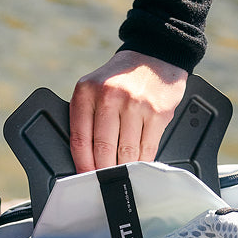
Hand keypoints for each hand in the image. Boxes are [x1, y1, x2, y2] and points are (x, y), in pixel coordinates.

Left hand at [69, 51, 187, 172]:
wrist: (154, 55)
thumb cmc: (122, 78)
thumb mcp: (94, 88)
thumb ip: (87, 117)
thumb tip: (85, 158)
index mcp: (87, 92)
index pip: (80, 139)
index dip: (82, 165)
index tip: (84, 178)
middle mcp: (110, 97)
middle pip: (103, 150)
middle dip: (103, 171)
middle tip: (104, 183)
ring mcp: (136, 105)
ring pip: (126, 153)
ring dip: (123, 169)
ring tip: (121, 176)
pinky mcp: (157, 113)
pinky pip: (147, 148)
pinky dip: (142, 162)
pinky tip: (138, 166)